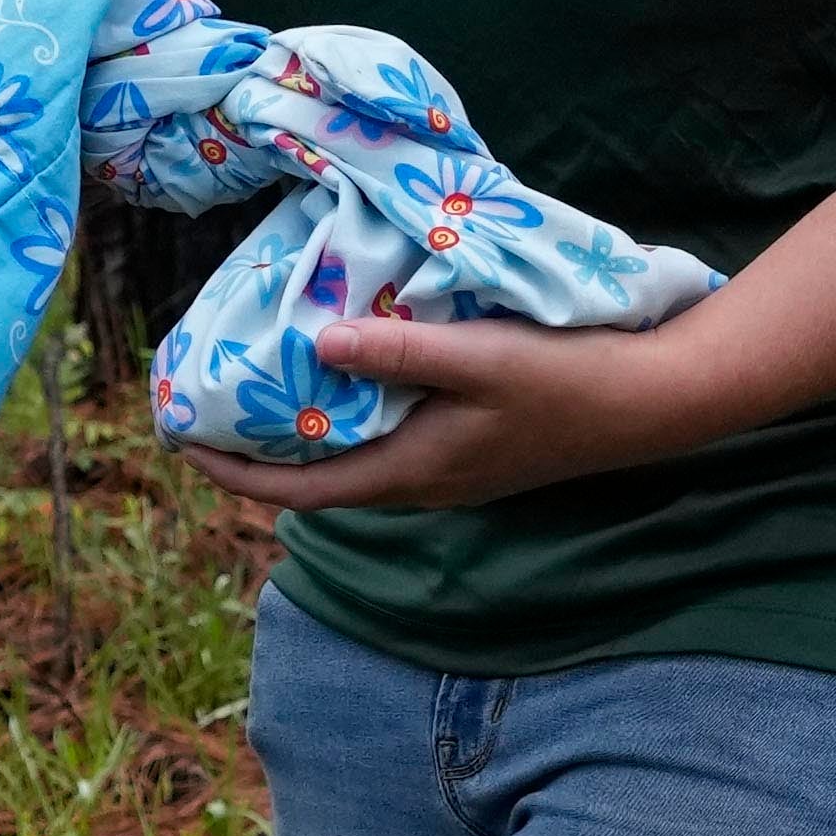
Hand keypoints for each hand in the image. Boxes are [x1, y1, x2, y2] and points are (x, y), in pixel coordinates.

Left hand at [183, 302, 760, 517]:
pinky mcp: (470, 449)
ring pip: (352, 459)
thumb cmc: (570, 381)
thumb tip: (319, 343)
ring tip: (260, 383)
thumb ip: (401, 350)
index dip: (234, 473)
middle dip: (256, 450)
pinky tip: (345, 367)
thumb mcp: (482, 357)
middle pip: (316, 480)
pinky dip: (350, 411)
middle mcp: (422, 484)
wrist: (656, 402)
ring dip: (303, 431)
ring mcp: (448, 471)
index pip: (298, 493)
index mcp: (413, 475)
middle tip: (207, 402)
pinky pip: (387, 437)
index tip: (180, 442)